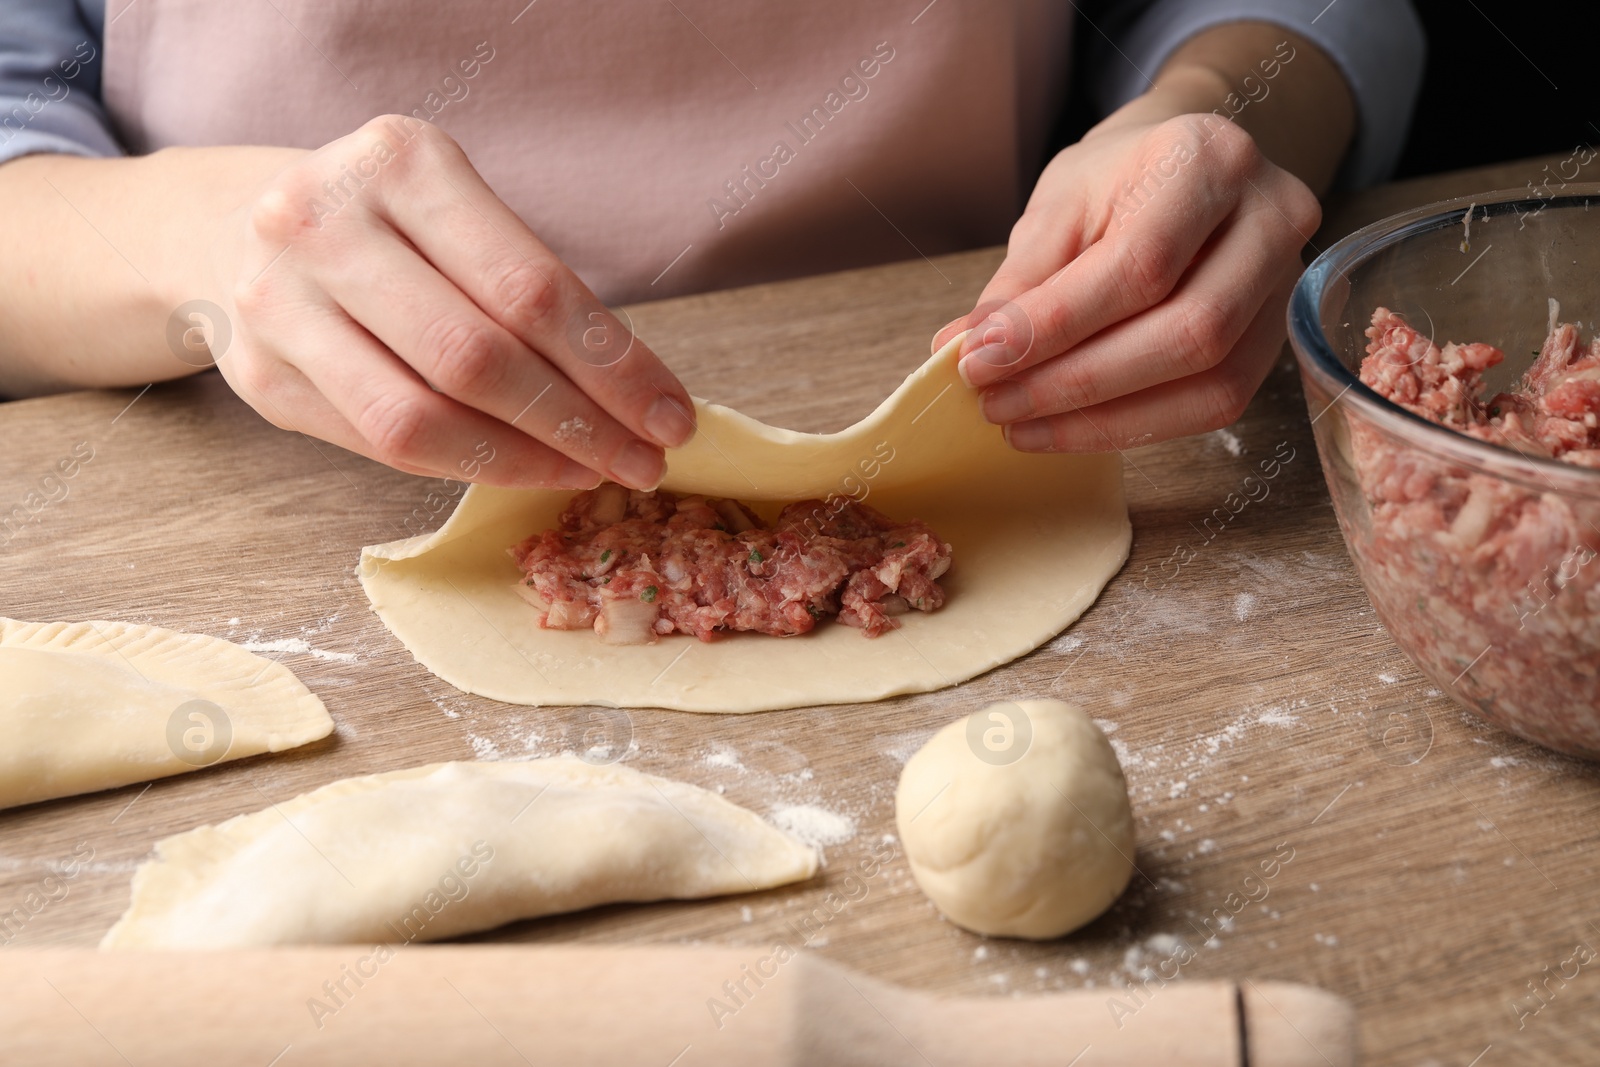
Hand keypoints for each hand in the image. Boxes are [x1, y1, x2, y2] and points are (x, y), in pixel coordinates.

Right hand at [206, 116, 694, 488]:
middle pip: (479, 358)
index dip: (614, 366)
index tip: (672, 415)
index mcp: (400, 162)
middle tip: (645, 461)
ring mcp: (277, 302)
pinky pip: (381, 445)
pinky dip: (468, 466)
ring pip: (422, 418)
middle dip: (581, 424)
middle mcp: (323, 222)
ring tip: (593, 471)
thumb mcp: (454, 210)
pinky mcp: (260, 375)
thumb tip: (639, 397)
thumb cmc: (387, 224)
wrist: (229, 225)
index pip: (531, 287)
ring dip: (527, 461)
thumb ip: (528, 287)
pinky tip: (526, 468)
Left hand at [933, 114, 1319, 451]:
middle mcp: (1271, 217)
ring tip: (1020, 424)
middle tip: (995, 403)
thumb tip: (963, 350)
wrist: (1184, 170)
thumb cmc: (1118, 182)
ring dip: (1103, 419)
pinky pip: (1216, 403)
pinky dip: (1134, 427)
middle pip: (1186, 330)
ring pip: (1208, 381)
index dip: (1054, 326)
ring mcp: (1287, 282)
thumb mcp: (1059, 207)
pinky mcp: (1278, 336)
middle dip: (1077, 382)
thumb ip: (1021, 280)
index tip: (979, 361)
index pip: (1139, 264)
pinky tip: (1068, 429)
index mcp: (1210, 159)